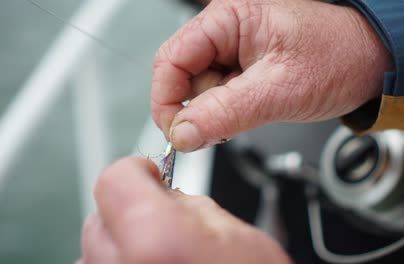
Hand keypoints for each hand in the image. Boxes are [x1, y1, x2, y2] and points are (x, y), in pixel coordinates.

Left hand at [77, 157, 290, 263]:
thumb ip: (191, 206)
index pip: (114, 180)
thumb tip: (165, 195)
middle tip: (164, 219)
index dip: (137, 172)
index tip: (150, 176)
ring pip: (95, 252)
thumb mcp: (238, 236)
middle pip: (98, 217)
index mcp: (155, 241)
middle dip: (130, 211)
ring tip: (163, 256)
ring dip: (122, 244)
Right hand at [152, 0, 391, 151]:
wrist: (372, 62)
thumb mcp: (280, 89)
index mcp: (229, 18)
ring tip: (252, 112)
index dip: (166, 100)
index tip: (176, 132)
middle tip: (225, 126)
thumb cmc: (340, 57)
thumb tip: (183, 133)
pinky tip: (252, 111)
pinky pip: (221, 96)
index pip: (171, 59)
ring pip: (201, 91)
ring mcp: (235, 51)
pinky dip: (229, 113)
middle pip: (183, 77)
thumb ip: (226, 113)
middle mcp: (227, 31)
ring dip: (216, 113)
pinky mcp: (245, 69)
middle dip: (198, 110)